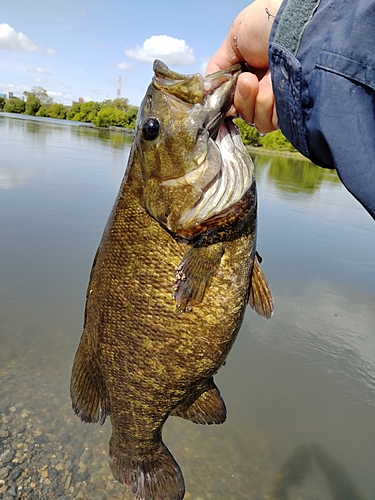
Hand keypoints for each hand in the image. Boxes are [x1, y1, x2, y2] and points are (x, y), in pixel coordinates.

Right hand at [206, 0, 281, 132]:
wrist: (301, 28)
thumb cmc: (271, 23)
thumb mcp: (235, 36)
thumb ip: (218, 66)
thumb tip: (206, 90)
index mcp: (251, 71)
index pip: (231, 97)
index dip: (225, 98)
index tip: (221, 91)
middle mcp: (265, 87)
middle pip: (240, 112)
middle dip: (240, 98)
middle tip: (248, 79)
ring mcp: (278, 100)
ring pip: (253, 119)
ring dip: (252, 101)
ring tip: (262, 81)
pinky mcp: (290, 112)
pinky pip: (268, 122)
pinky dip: (268, 106)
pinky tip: (275, 89)